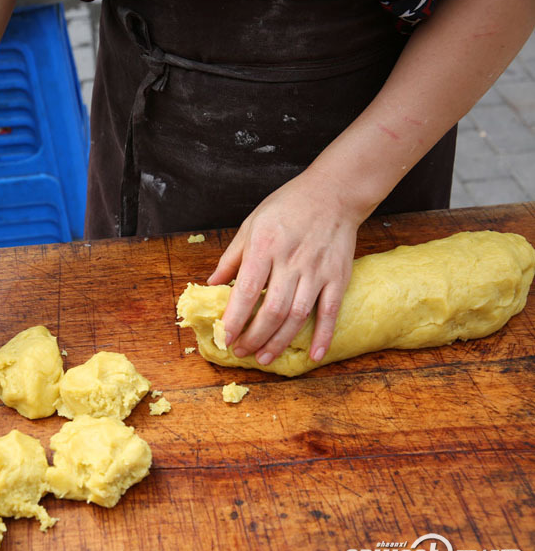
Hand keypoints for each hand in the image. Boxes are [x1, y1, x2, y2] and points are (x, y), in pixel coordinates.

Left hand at [207, 168, 369, 364]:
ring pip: (298, 316)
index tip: (224, 337)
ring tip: (264, 357)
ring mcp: (317, 271)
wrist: (333, 192)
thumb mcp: (251, 225)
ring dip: (279, 341)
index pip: (248, 291)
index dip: (235, 318)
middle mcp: (291, 261)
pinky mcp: (338, 277)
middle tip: (241, 352)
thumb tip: (211, 284)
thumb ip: (232, 258)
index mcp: (265, 246)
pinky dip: (322, 336)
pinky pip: (330, 312)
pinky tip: (312, 355)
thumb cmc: (286, 207)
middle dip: (254, 337)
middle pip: (272, 310)